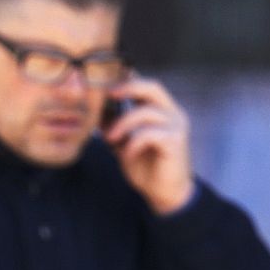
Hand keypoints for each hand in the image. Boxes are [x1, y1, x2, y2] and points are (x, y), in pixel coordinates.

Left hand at [102, 75, 195, 214]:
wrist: (162, 191)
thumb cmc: (144, 164)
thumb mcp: (122, 140)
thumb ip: (112, 123)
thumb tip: (93, 106)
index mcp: (160, 109)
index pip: (145, 84)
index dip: (126, 77)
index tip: (104, 78)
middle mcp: (172, 113)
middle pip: (152, 87)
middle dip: (128, 87)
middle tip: (107, 94)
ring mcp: (176, 126)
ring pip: (147, 112)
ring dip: (123, 123)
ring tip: (110, 138)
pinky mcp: (176, 142)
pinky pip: (150, 134)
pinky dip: (133, 143)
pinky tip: (126, 155)